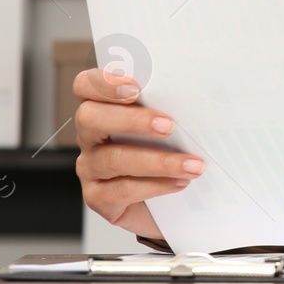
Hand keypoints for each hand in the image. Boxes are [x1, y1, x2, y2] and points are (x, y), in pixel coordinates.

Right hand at [72, 66, 203, 239]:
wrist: (175, 200)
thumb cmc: (173, 151)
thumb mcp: (175, 125)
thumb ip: (173, 106)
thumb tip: (197, 92)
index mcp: (105, 108)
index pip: (86, 85)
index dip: (104, 84)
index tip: (136, 88)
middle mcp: (91, 136)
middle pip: (89, 118)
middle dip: (131, 120)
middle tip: (168, 126)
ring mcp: (91, 167)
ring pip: (112, 158)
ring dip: (157, 161)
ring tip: (192, 165)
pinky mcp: (97, 197)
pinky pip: (120, 190)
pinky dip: (155, 186)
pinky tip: (179, 183)